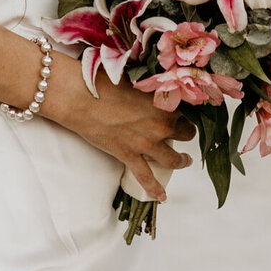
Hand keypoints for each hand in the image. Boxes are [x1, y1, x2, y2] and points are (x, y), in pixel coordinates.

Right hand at [40, 53, 193, 201]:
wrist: (80, 96)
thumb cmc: (103, 80)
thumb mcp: (134, 75)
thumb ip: (150, 81)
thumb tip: (155, 80)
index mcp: (164, 101)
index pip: (189, 108)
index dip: (189, 108)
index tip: (189, 109)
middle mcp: (160, 124)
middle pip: (186, 133)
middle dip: (186, 132)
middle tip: (184, 131)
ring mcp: (146, 143)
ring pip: (173, 158)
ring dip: (181, 161)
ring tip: (184, 160)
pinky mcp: (129, 156)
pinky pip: (146, 177)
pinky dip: (155, 189)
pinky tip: (161, 196)